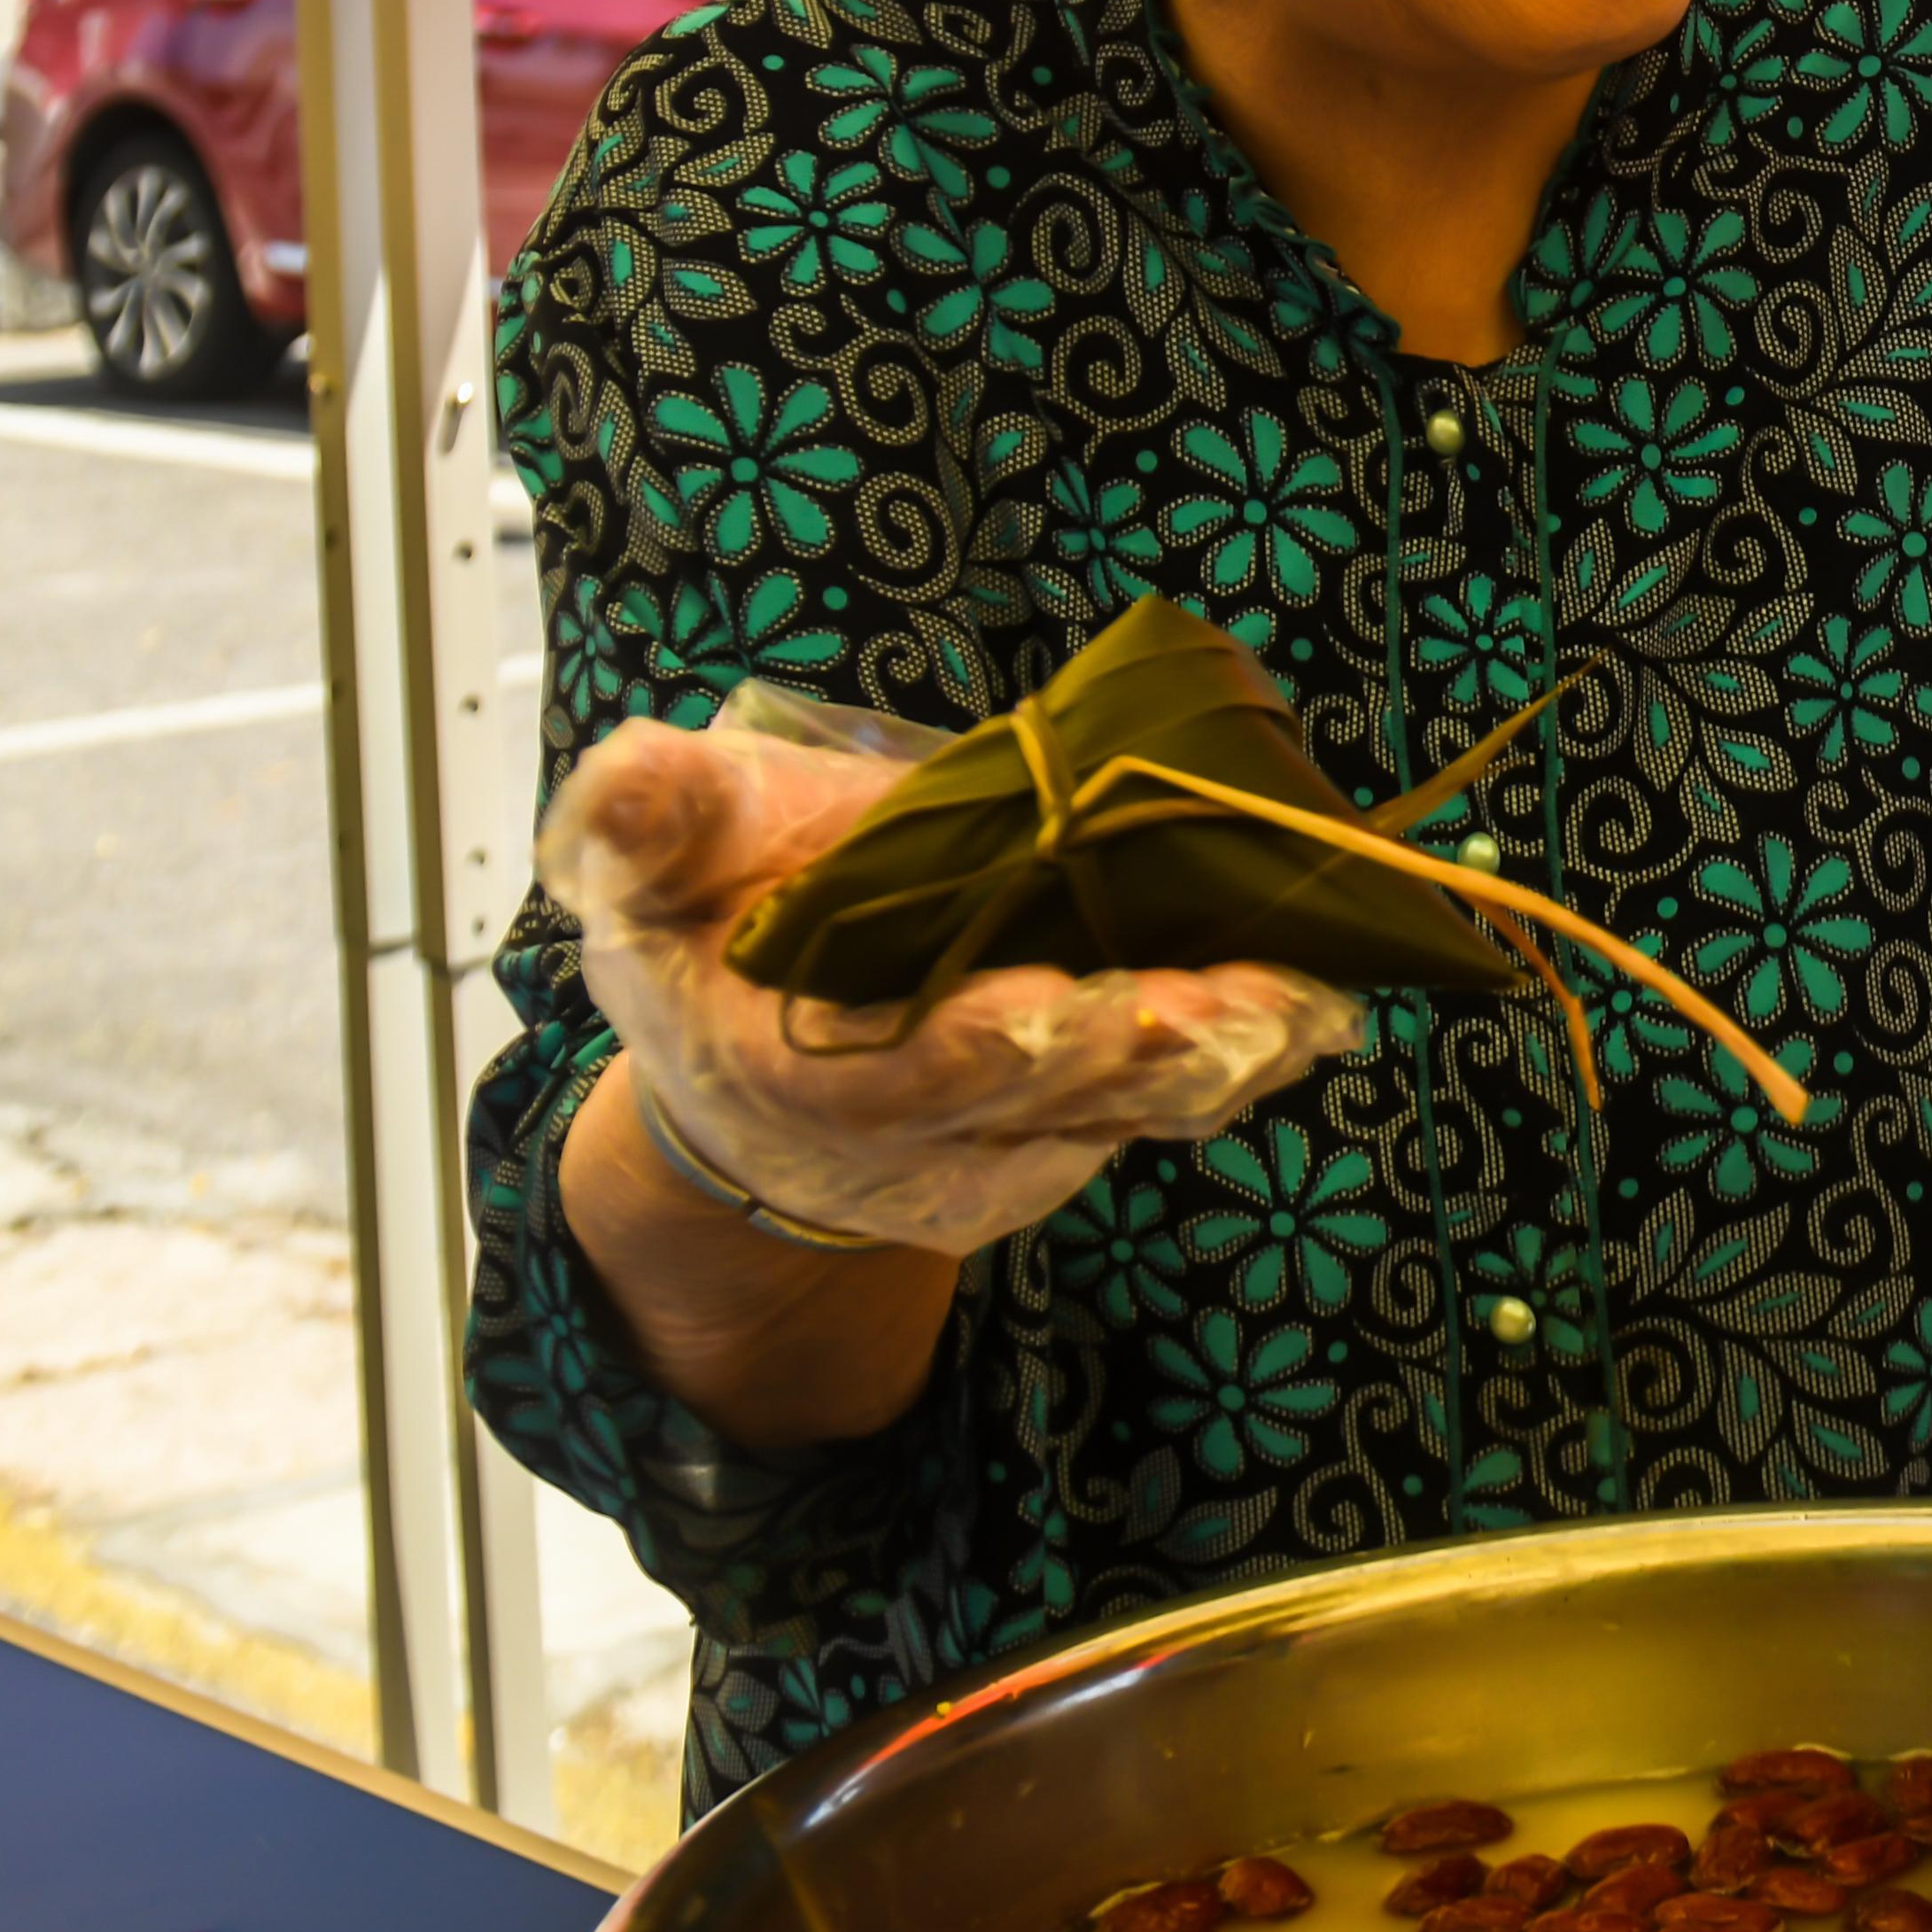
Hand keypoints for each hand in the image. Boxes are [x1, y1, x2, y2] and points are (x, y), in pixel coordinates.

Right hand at [545, 716, 1353, 1260]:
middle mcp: (907, 1130)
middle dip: (1134, 1053)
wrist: (757, 1057)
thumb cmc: (715, 937)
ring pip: (1126, 1109)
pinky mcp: (1075, 1126)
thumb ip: (644, 823)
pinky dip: (1245, 1055)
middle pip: (1036, 1101)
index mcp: (788, 1065)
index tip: (1052, 1010)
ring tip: (1298, 1001)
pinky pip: (1168, 1099)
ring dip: (1218, 1059)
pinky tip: (1313, 1005)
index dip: (969, 1050)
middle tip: (1227, 1002)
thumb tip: (618, 789)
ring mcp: (1002, 1141)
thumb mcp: (654, 870)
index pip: (886, 1076)